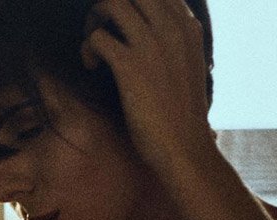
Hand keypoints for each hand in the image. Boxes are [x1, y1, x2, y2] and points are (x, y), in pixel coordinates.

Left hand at [81, 0, 214, 174]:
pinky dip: (87, 49)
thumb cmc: (181, 115)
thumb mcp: (189, 66)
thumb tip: (153, 32)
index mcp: (187, 26)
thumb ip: (174, 42)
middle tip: (102, 30)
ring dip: (93, 21)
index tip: (119, 23)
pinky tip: (91, 67)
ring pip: (110, 3)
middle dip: (109, 5)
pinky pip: (97, 37)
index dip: (131, 3)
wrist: (184, 148)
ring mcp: (152, 44)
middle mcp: (171, 28)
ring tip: (95, 47)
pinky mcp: (130, 65)